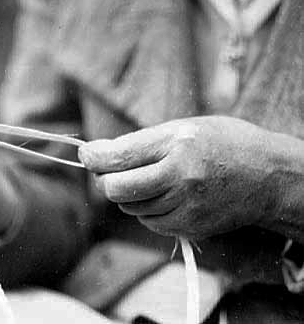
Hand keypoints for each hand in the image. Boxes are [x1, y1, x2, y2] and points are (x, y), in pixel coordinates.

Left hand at [79, 116, 279, 239]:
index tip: (87, 153)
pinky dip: (146, 209)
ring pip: (129, 207)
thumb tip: (97, 154)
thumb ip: (141, 142)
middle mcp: (180, 177)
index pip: (117, 156)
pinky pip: (149, 221)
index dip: (93, 156)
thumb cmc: (224, 143)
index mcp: (176, 144)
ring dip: (127, 194)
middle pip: (115, 189)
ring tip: (149, 179)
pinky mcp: (189, 227)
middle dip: (104, 180)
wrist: (269, 177)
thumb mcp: (183, 128)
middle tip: (110, 170)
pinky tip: (164, 195)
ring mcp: (185, 206)